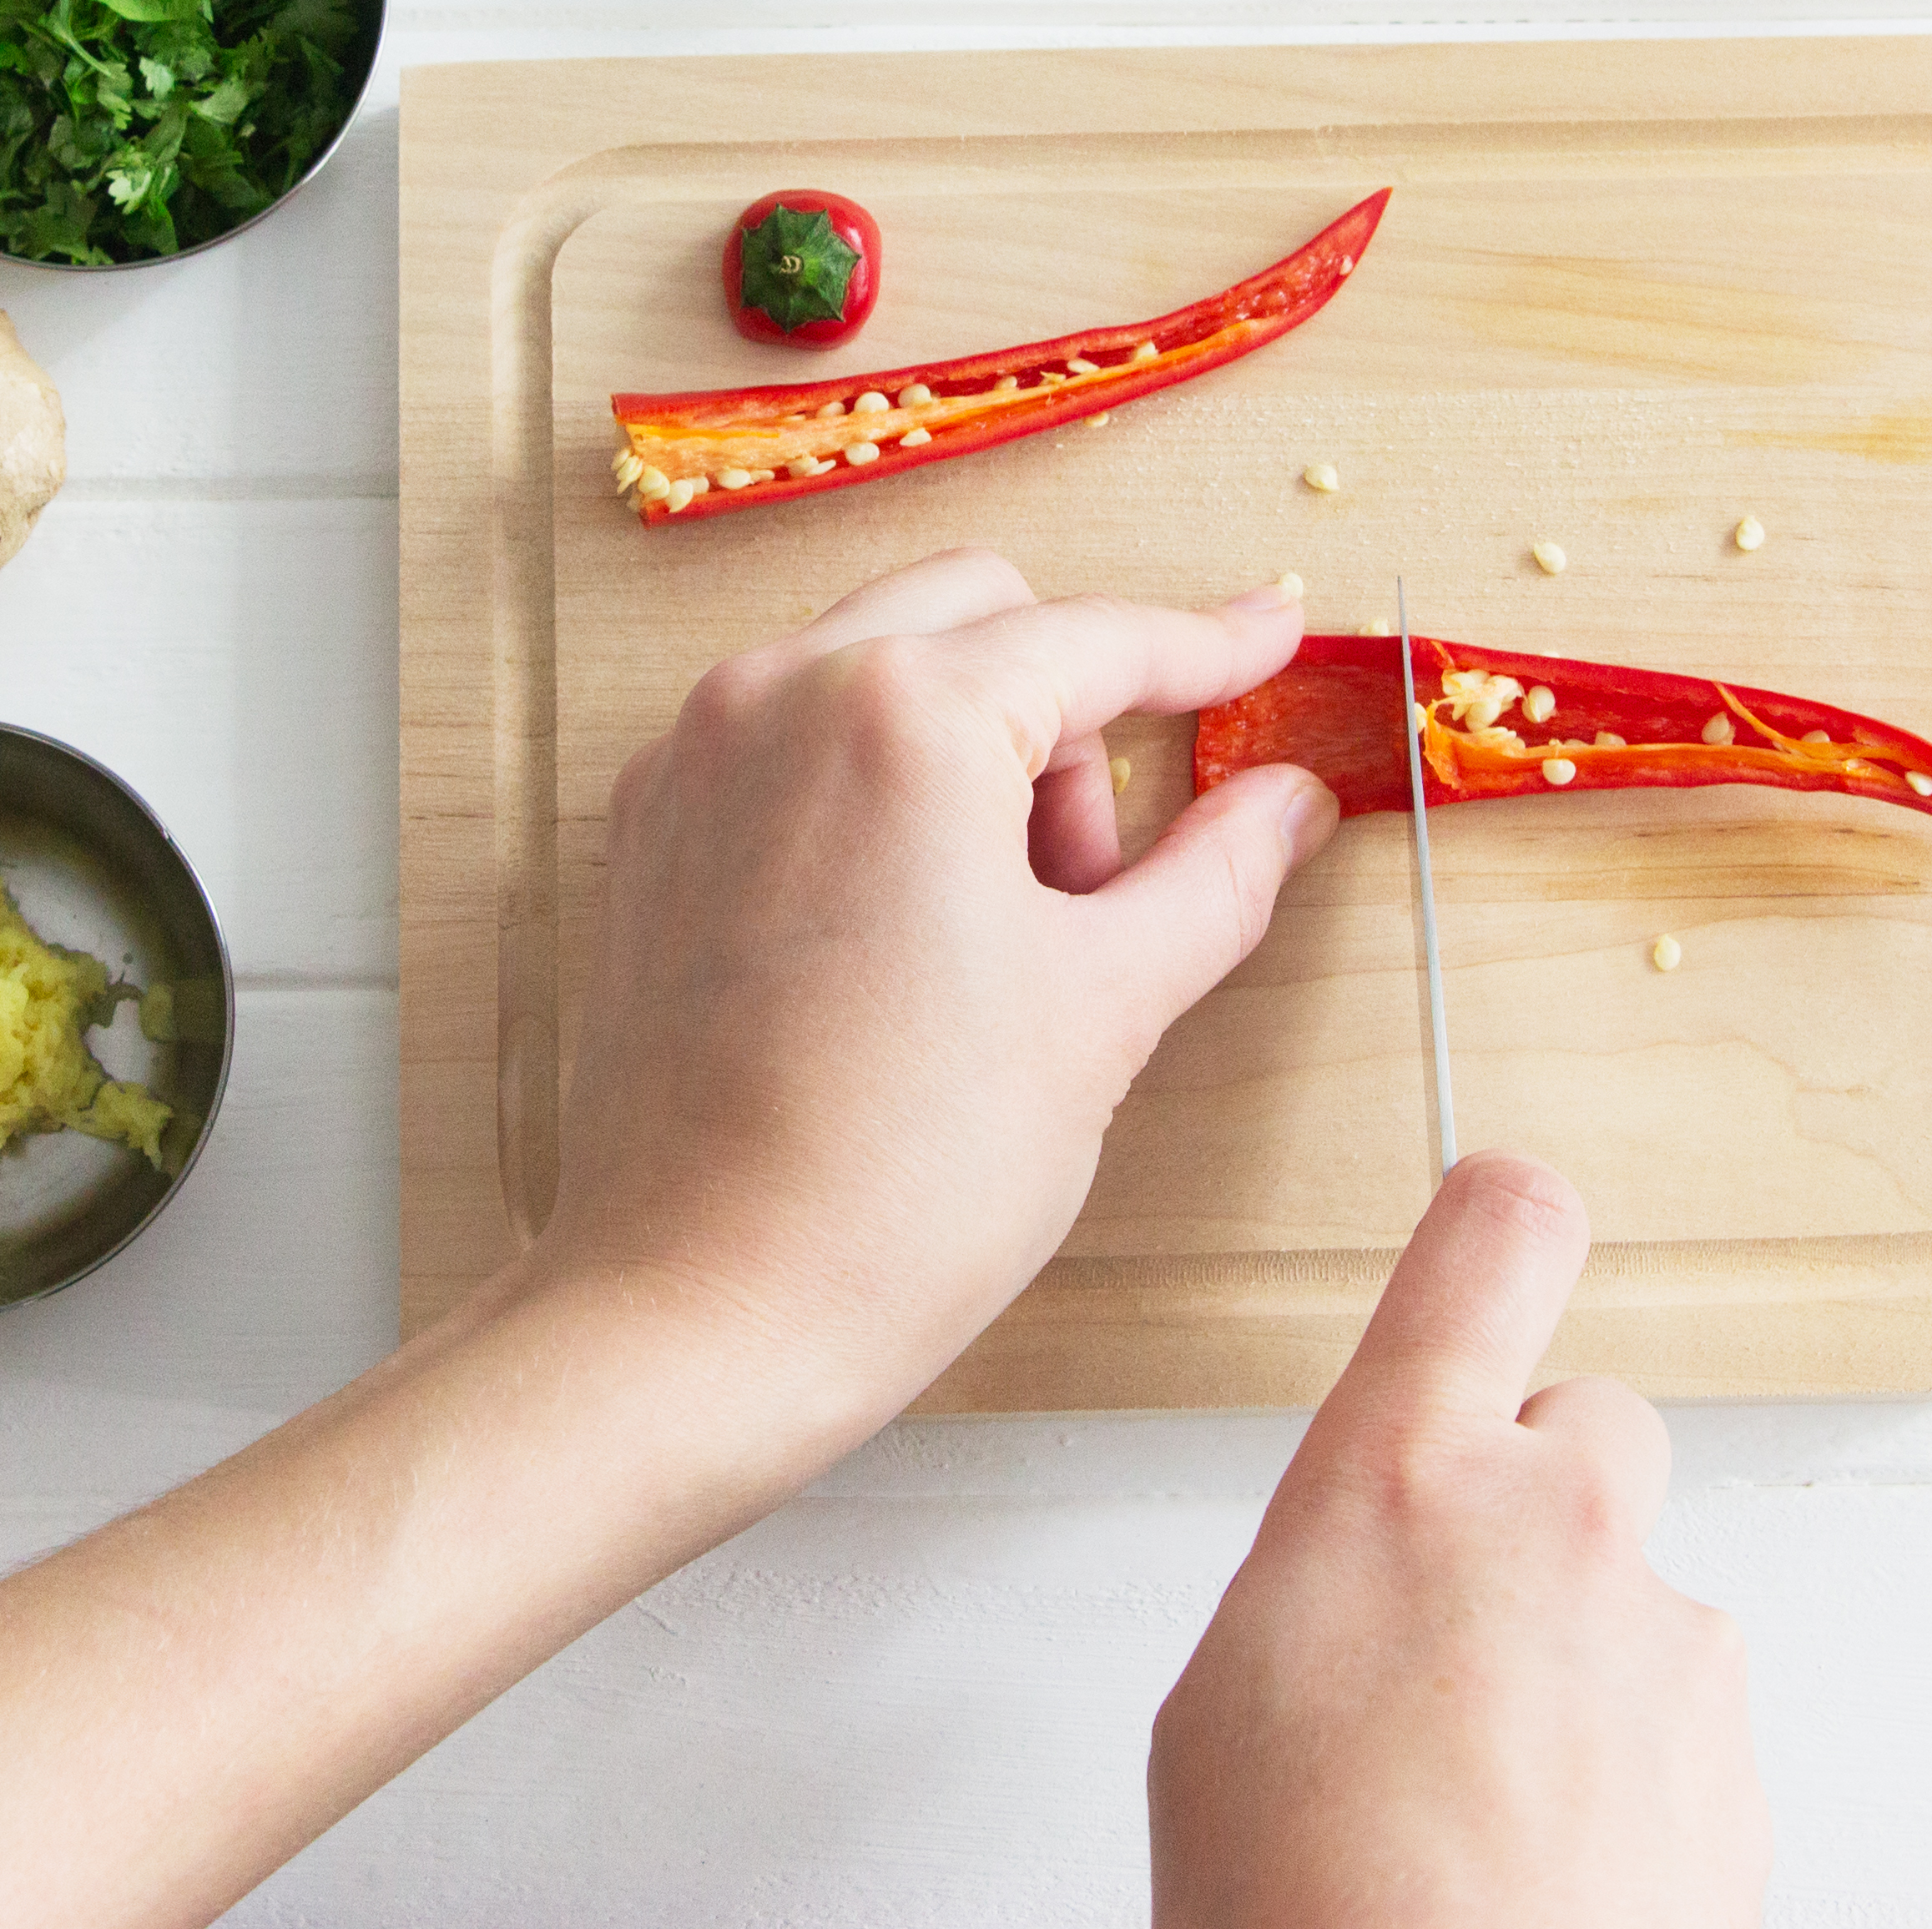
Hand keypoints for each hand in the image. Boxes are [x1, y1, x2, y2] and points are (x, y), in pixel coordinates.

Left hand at [536, 547, 1339, 1434]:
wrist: (701, 1311)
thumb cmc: (892, 1181)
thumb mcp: (1104, 1009)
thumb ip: (1214, 875)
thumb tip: (1283, 803)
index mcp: (899, 714)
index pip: (1096, 639)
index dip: (1208, 645)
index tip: (1270, 634)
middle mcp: (774, 699)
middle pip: (979, 619)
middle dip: (1073, 714)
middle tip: (1103, 882)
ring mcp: (692, 760)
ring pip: (878, 670)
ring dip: (973, 752)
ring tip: (1003, 939)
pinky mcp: (648, 835)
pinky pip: (792, 746)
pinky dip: (874, 791)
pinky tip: (910, 939)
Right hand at [1149, 1155, 1768, 1928]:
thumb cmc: (1303, 1904)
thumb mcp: (1230, 1693)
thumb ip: (1332, 1572)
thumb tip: (1374, 1576)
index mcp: (1400, 1478)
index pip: (1491, 1247)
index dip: (1503, 1220)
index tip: (1508, 1213)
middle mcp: (1556, 1525)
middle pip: (1588, 1422)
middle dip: (1536, 1499)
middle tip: (1454, 1622)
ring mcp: (1665, 1640)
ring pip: (1633, 1592)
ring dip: (1578, 1660)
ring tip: (1476, 1794)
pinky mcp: (1734, 1755)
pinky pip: (1679, 1720)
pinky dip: (1627, 1773)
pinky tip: (1537, 1857)